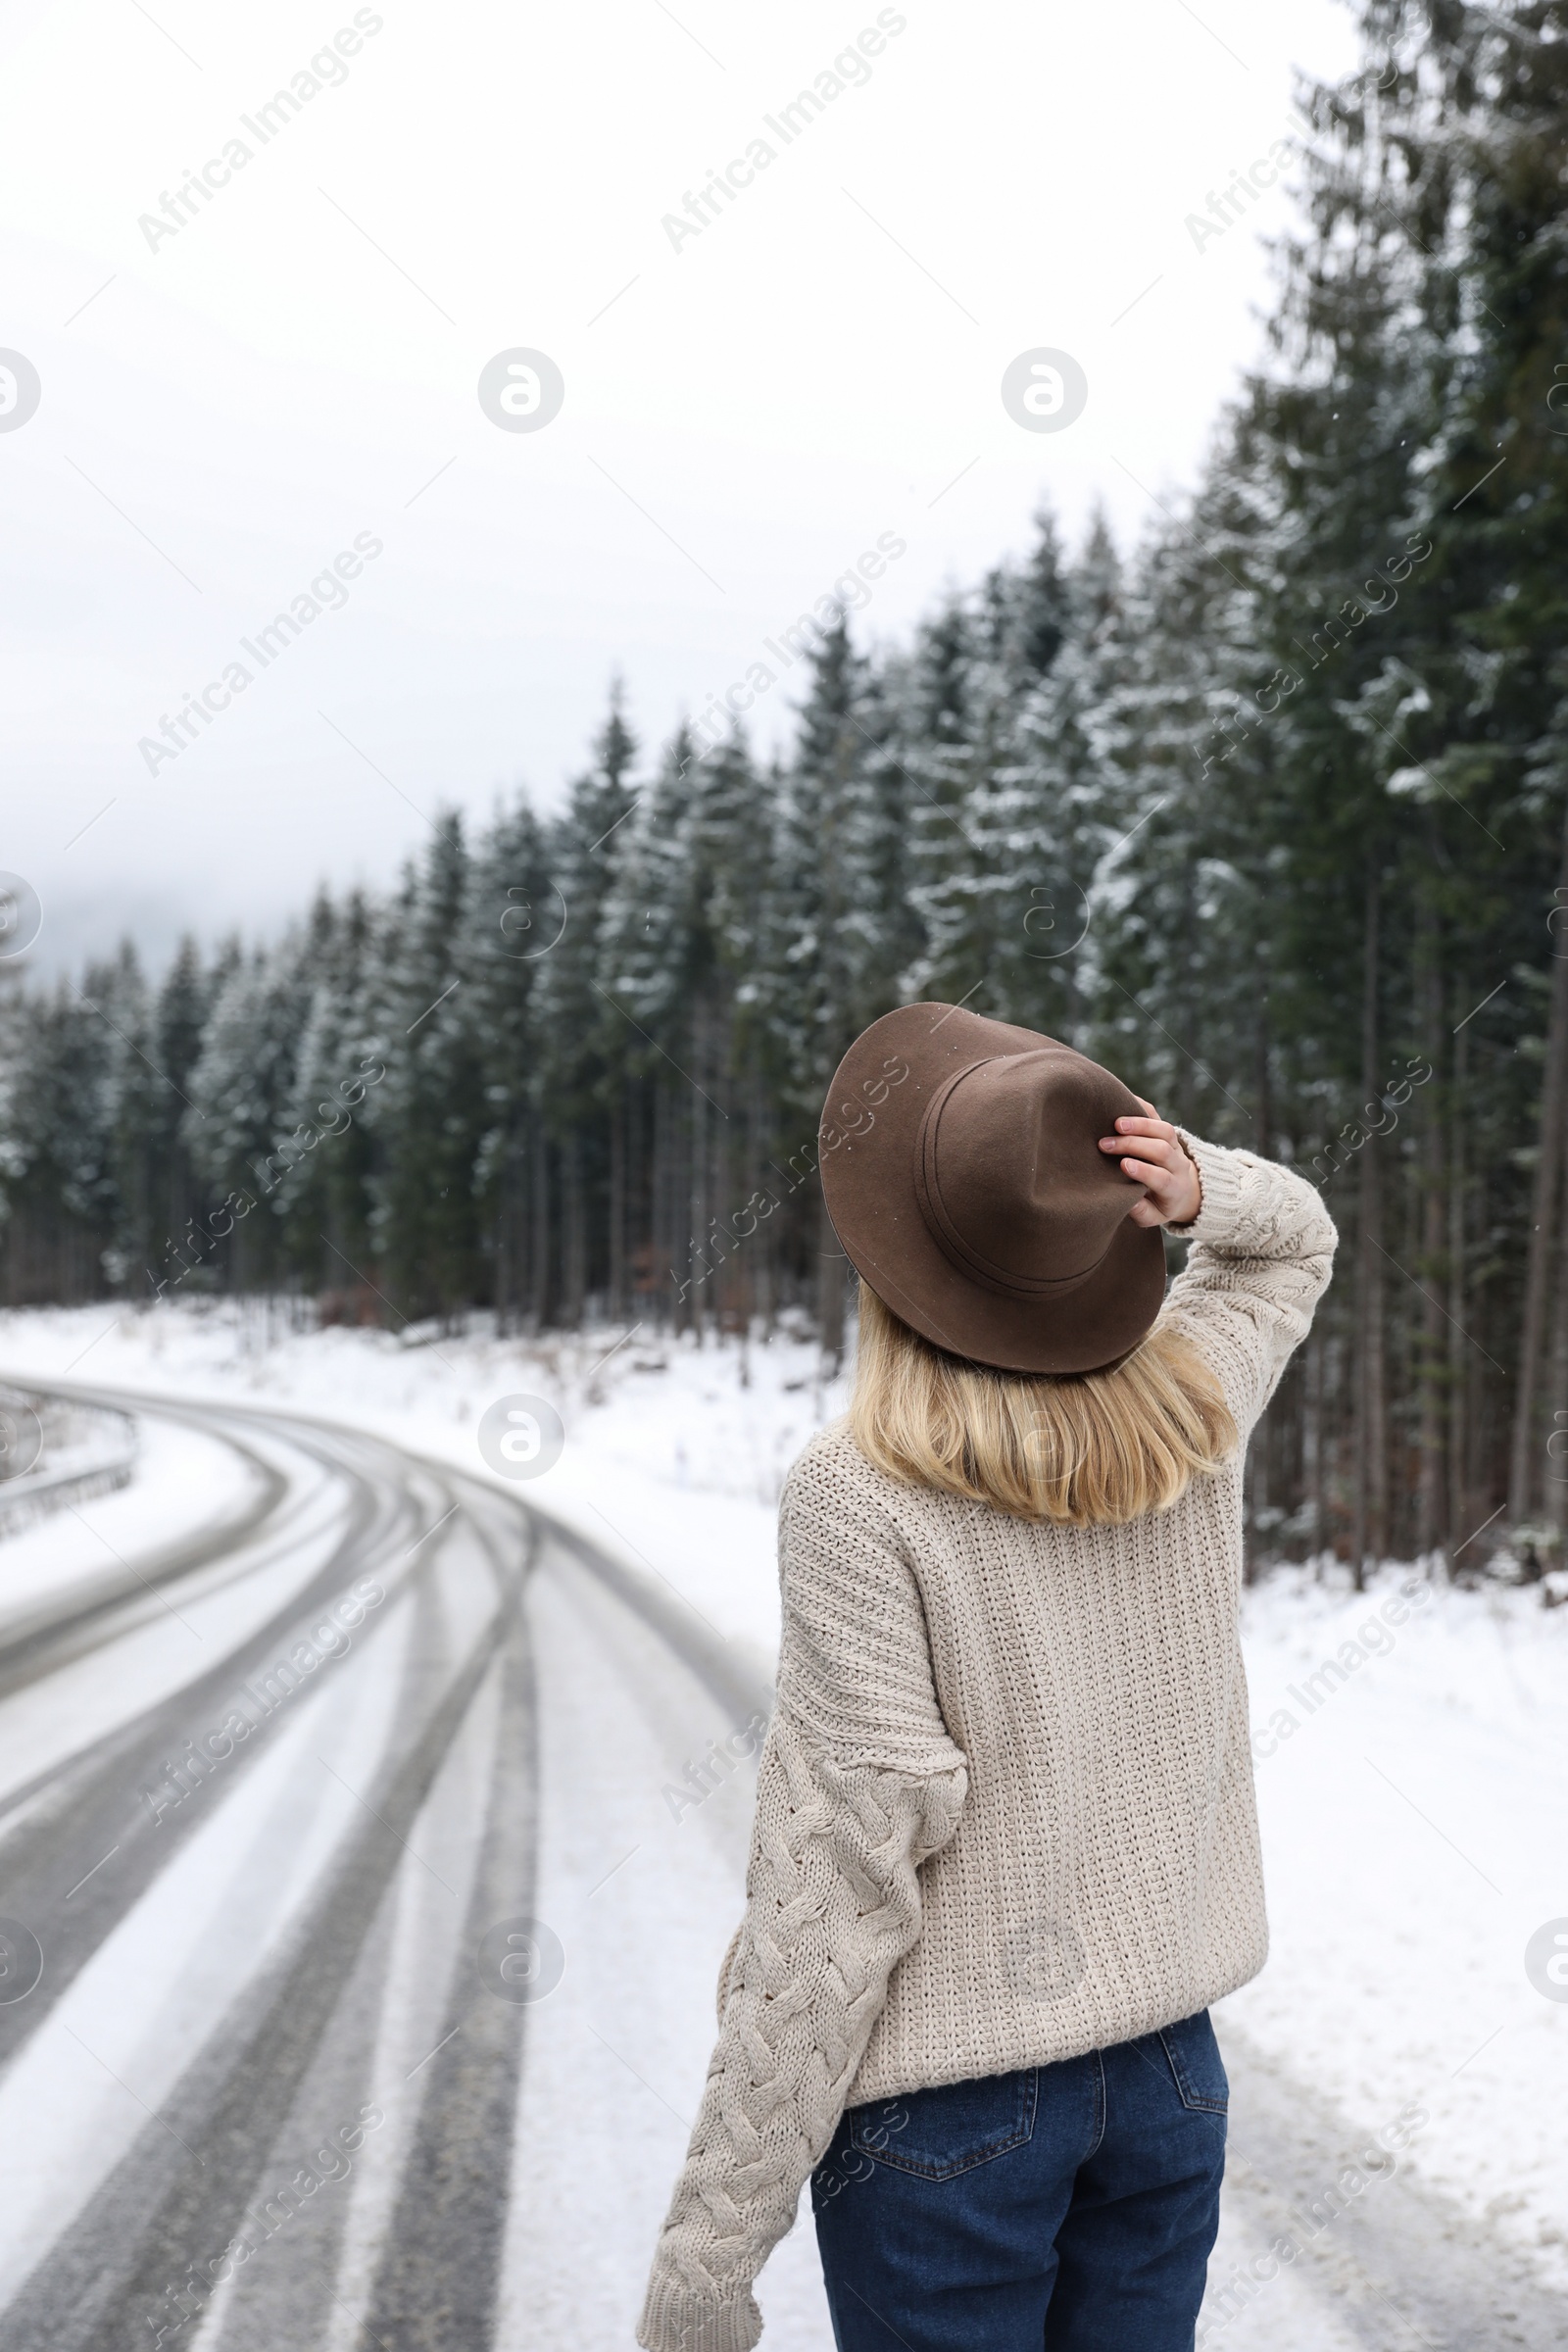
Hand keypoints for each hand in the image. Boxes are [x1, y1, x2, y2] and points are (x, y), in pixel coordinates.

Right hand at [1098, 1100, 1201, 1227]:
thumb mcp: (1154, 1216)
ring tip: (1116, 1123)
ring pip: (1163, 1130)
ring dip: (1139, 1124)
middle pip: (1161, 1150)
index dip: (1144, 1171)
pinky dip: (1141, 1107)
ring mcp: (1175, 1145)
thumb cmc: (1160, 1204)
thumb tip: (1128, 1201)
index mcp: (1174, 1188)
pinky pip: (1157, 1115)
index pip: (1162, 1177)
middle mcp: (1178, 1164)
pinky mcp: (1166, 1131)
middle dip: (1133, 1145)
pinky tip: (1122, 1101)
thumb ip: (1141, 1212)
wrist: (1182, 1189)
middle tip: (1105, 1144)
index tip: (1123, 1165)